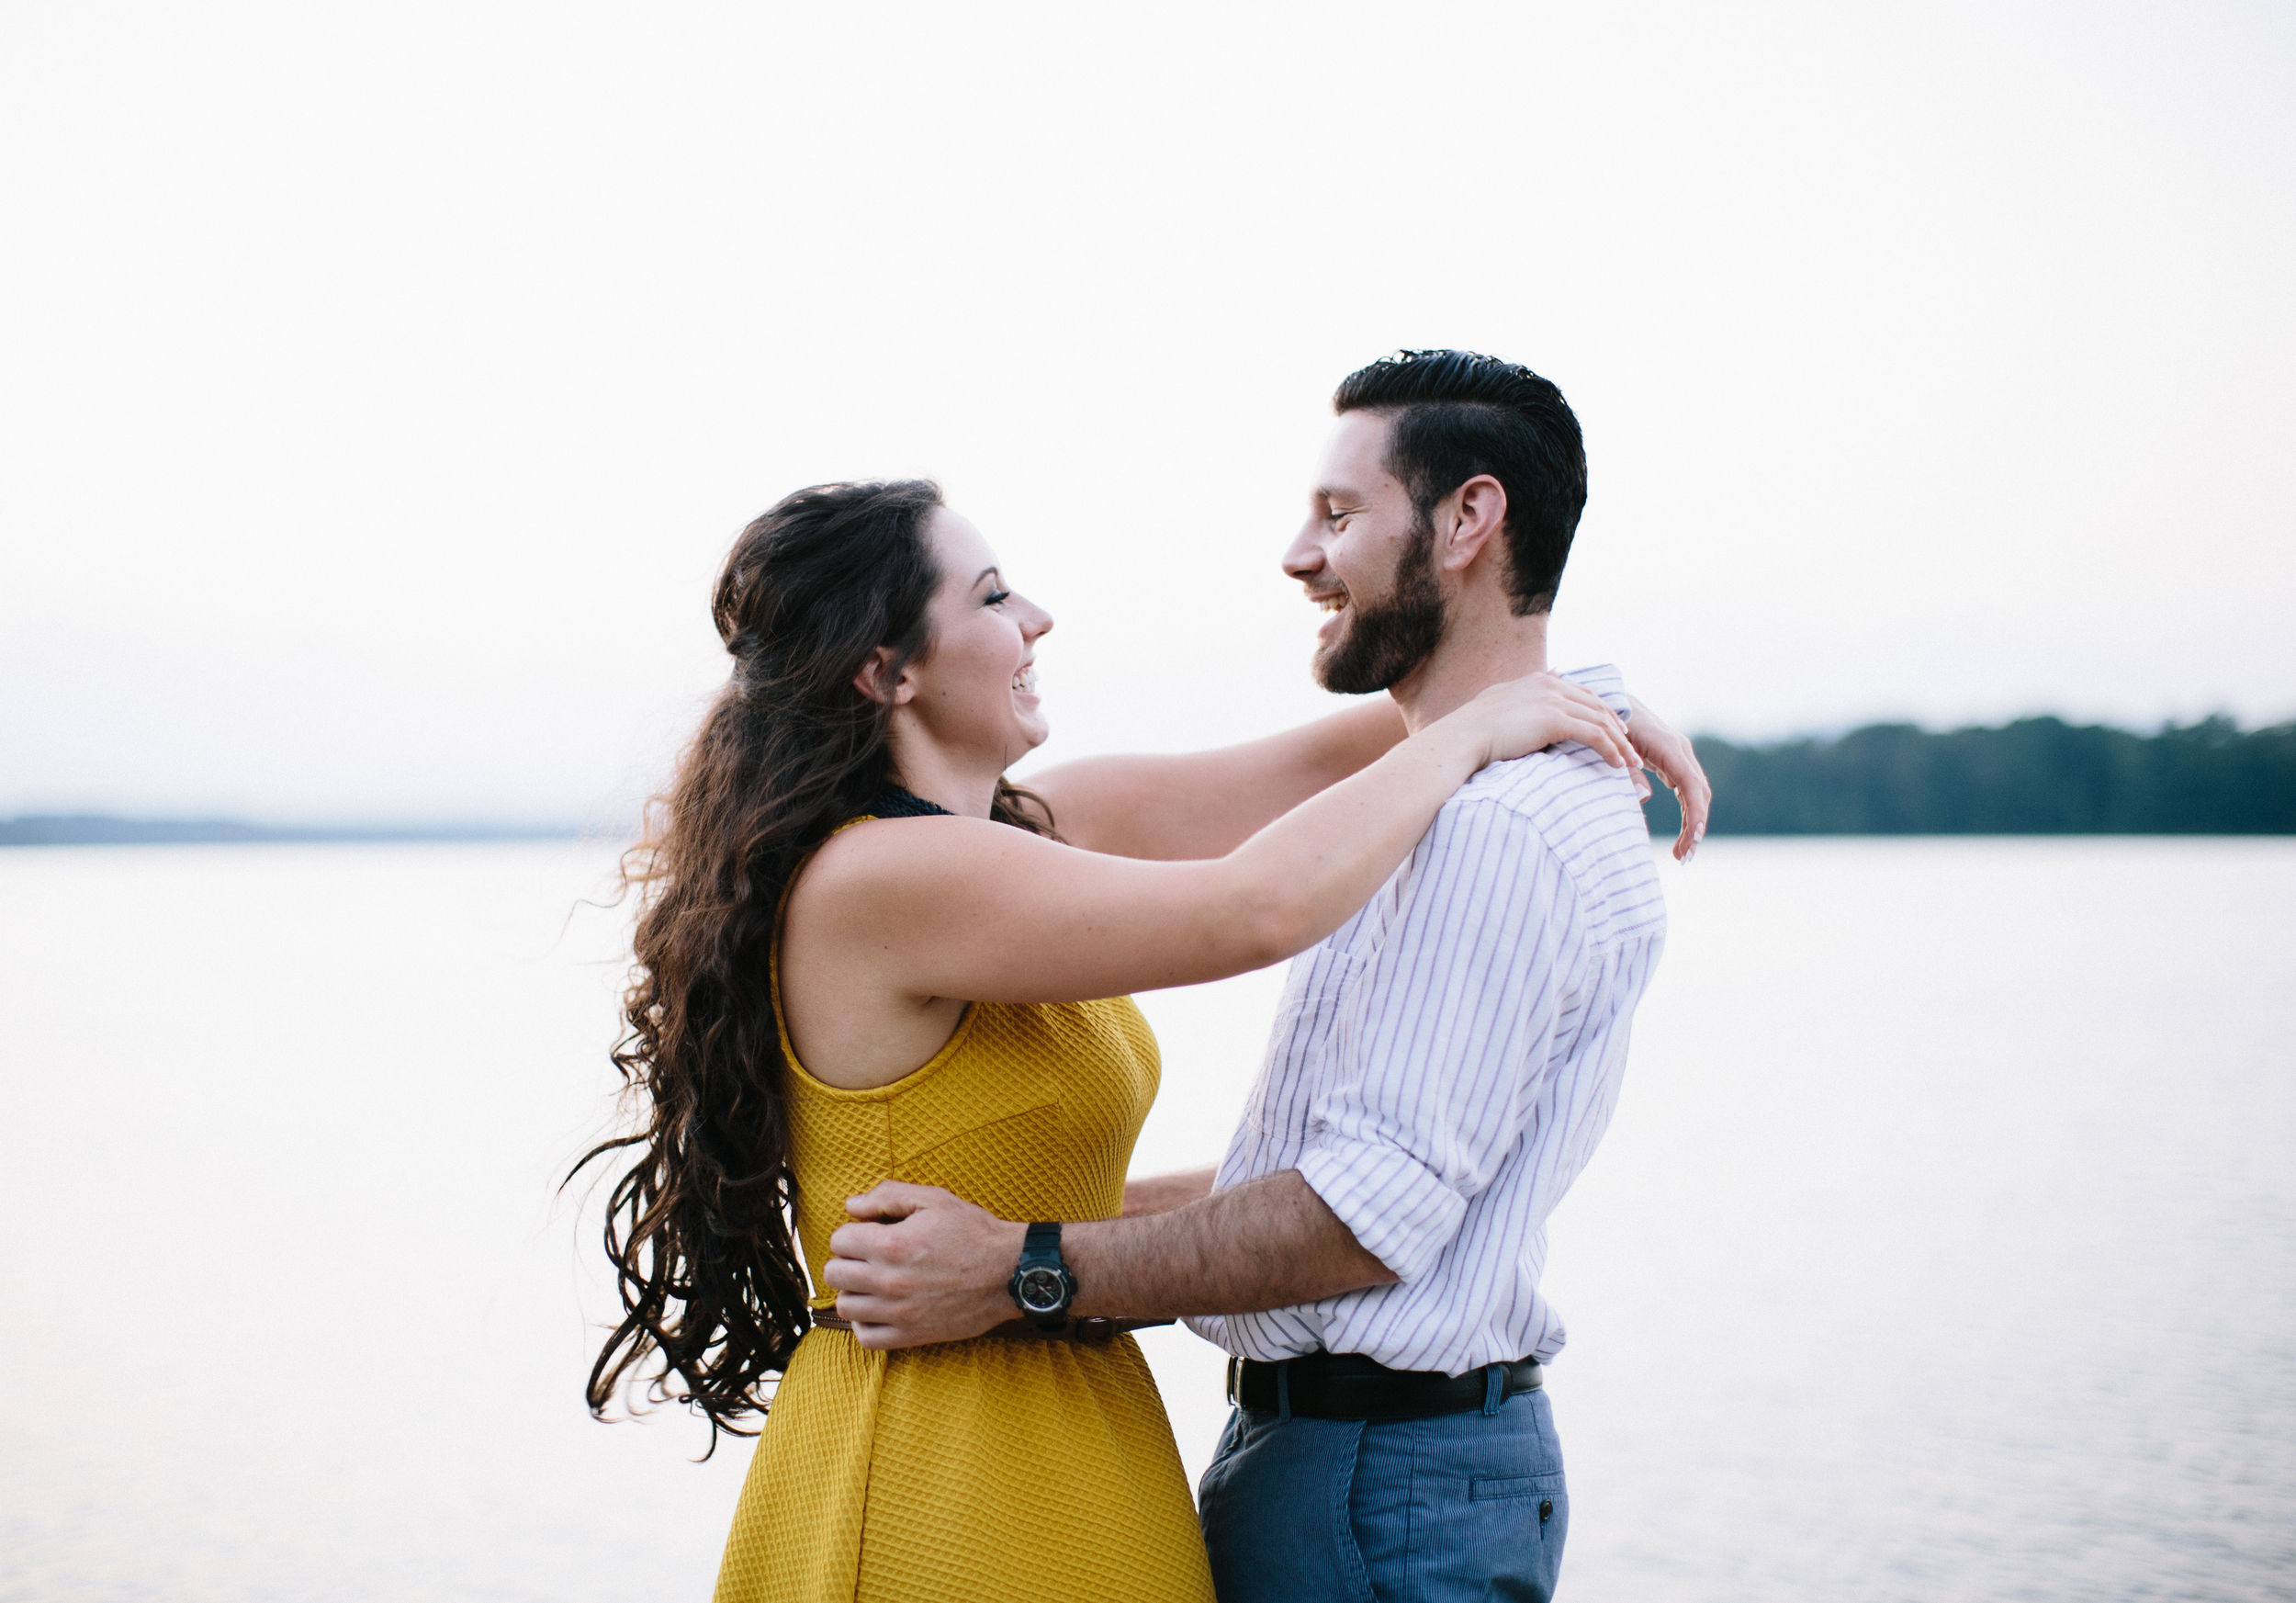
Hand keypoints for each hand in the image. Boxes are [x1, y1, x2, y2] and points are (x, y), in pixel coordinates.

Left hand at [823, 1181, 1027, 1349]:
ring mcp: (898, 1311)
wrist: (1010, 1271)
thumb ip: (888, 1196)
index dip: (852, 1232)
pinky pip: (866, 1338)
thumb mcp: (934, 1199)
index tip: (868, 1233)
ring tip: (871, 1282)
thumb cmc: (974, 1232)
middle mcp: (889, 1280)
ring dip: (852, 1291)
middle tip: (866, 1256)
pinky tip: (877, 1309)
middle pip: (834, 1273)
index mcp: (892, 1244)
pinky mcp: (911, 1334)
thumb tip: (852, 1205)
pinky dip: (864, 1324)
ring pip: (845, 1306)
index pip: (839, 1240)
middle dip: (846, 1259)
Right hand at [1450, 670, 1633, 769]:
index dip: (1602, 712)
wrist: (1462, 737)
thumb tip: (1538, 686)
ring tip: (1631, 763)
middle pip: (1597, 706)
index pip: (1582, 693)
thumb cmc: (1473, 729)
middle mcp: (1550, 685)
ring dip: (1621, 744)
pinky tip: (1618, 766)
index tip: (1615, 730)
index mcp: (1539, 680)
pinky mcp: (1555, 721)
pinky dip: (1611, 750)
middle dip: (1618, 728)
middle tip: (1631, 749)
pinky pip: (1595, 735)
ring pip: (1601, 721)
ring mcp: (1554, 701)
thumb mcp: (1499, 702)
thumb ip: (1522, 695)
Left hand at [1622, 694, 1710, 861]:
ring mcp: (1678, 755)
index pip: (1691, 785)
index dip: (1694, 814)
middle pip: (1699, 793)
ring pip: (1696, 794)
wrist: (1610, 701)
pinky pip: (1687, 791)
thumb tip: (1644, 798)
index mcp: (1668, 746)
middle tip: (1683, 858)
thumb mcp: (1613, 746)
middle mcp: (1680, 750)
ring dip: (1693, 824)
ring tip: (1682, 854)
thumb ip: (1626, 770)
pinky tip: (1682, 835)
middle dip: (1695, 827)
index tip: (1691, 840)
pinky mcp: (1672, 761)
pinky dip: (1687, 813)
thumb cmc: (1608, 724)